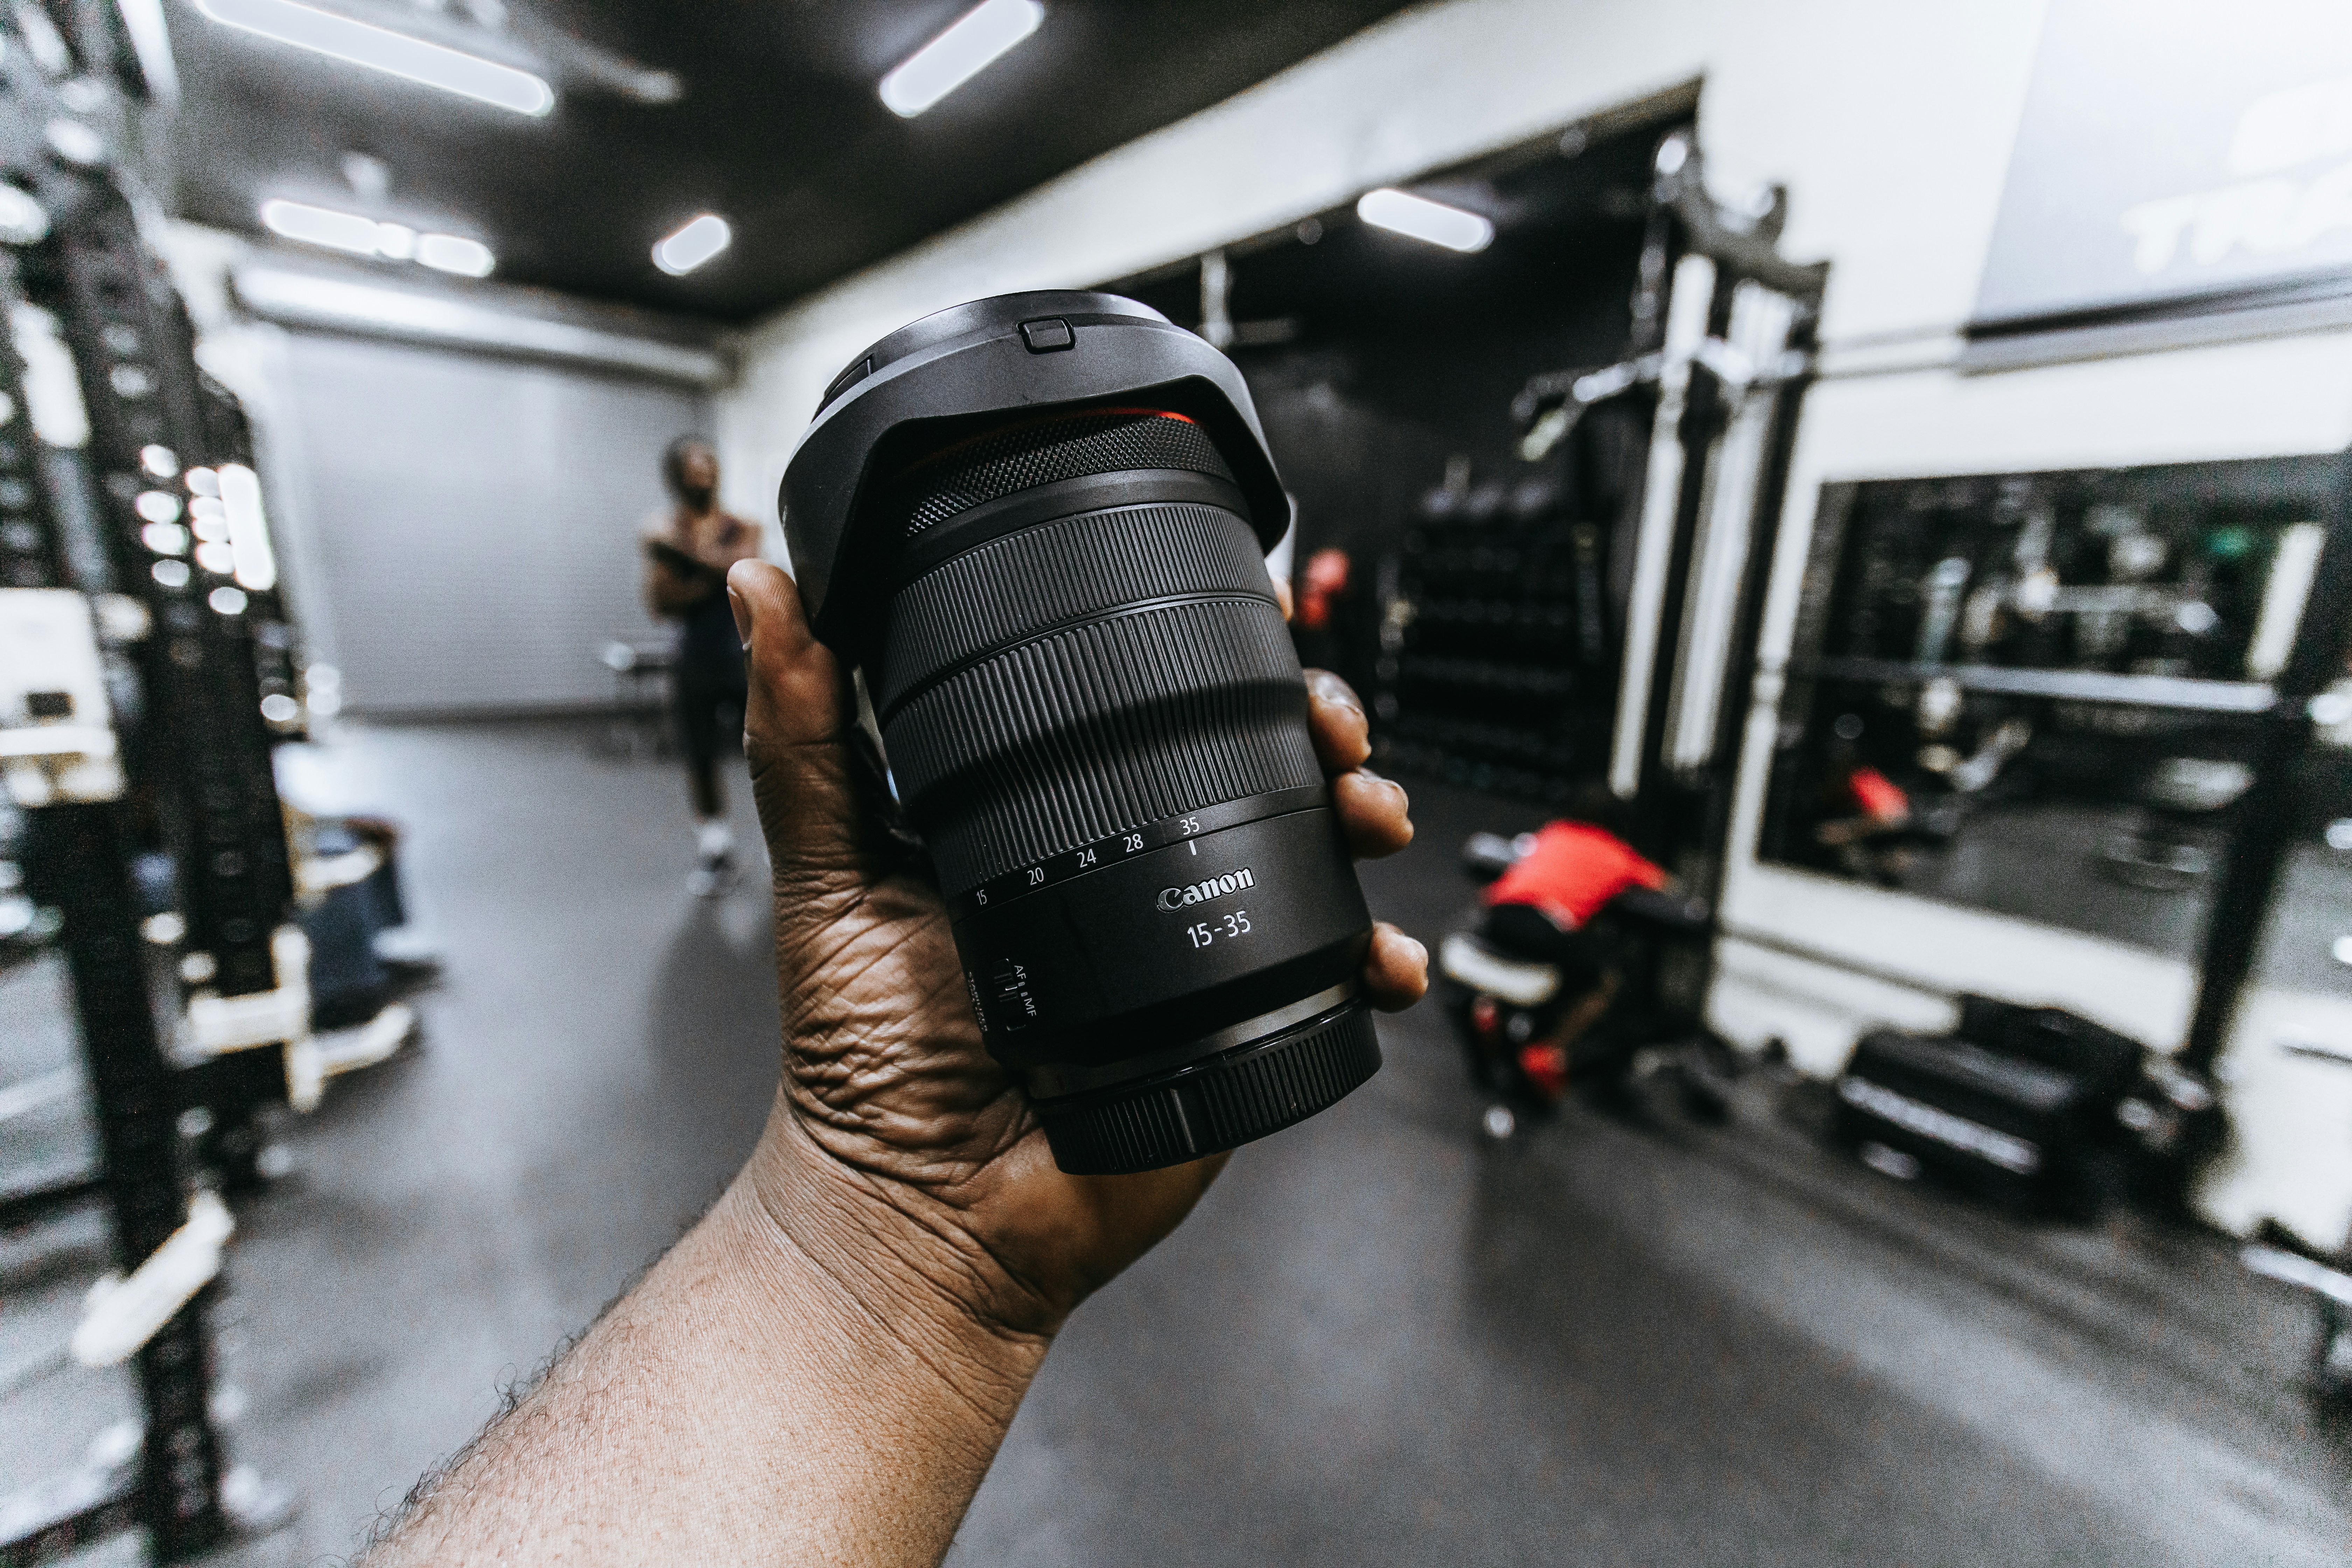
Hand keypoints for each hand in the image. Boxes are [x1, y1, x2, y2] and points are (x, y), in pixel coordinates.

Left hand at [724, 558, 1424, 1361]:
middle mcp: (1127, 871)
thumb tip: (767, 590)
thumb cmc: (862, 1061)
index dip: (1203, 661)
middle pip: (1247, 767)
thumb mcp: (823, 875)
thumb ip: (800, 738)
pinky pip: (1326, 982)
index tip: (1250, 621)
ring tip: (1363, 809)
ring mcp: (1189, 950)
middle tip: (1324, 720)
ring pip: (1304, 857)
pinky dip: (1374, 959)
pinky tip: (1378, 950)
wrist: (921, 1213)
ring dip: (1357, 814)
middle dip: (1309, 726)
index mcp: (1044, 822)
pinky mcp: (1231, 1030)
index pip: (1138, 712)